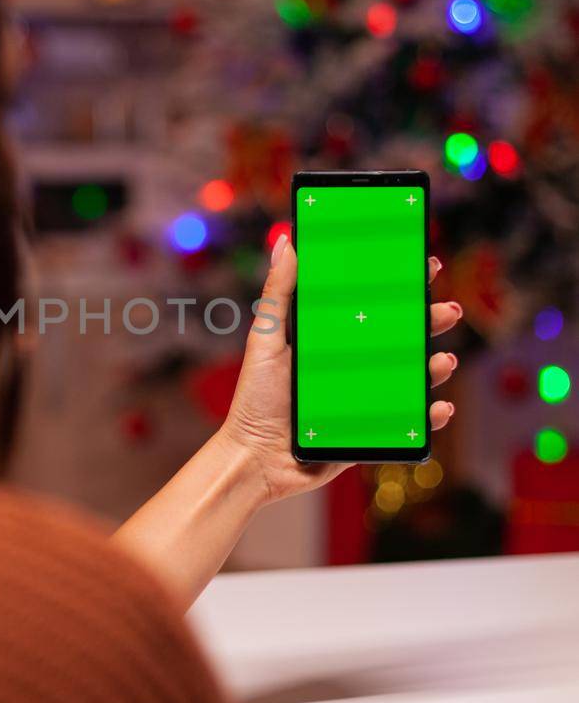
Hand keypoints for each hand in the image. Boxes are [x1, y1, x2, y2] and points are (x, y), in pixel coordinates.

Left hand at [218, 235, 460, 504]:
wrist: (256, 461)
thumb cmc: (255, 400)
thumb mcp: (266, 340)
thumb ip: (278, 292)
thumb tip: (286, 241)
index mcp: (330, 338)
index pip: (371, 304)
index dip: (399, 285)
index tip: (423, 263)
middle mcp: (352, 365)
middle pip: (400, 336)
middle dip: (429, 320)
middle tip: (448, 309)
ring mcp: (364, 398)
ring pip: (411, 377)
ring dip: (436, 366)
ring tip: (443, 359)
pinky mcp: (370, 431)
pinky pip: (408, 422)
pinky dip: (429, 416)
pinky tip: (441, 407)